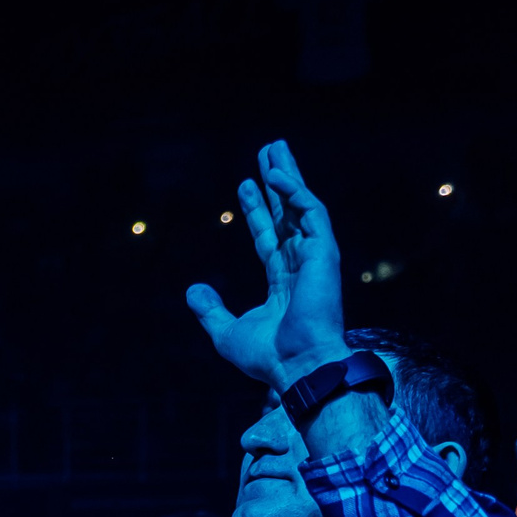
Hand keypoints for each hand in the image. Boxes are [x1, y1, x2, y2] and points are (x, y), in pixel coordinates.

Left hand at [185, 141, 348, 392]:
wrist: (296, 366)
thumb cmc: (269, 357)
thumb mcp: (227, 332)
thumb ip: (211, 310)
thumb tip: (192, 289)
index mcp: (284, 282)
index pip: (269, 236)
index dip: (256, 210)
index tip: (245, 184)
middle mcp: (302, 265)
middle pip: (288, 213)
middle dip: (278, 182)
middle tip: (268, 151)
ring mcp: (316, 258)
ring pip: (302, 206)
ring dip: (289, 176)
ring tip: (274, 149)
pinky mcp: (324, 253)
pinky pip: (312, 212)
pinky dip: (296, 192)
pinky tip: (277, 175)